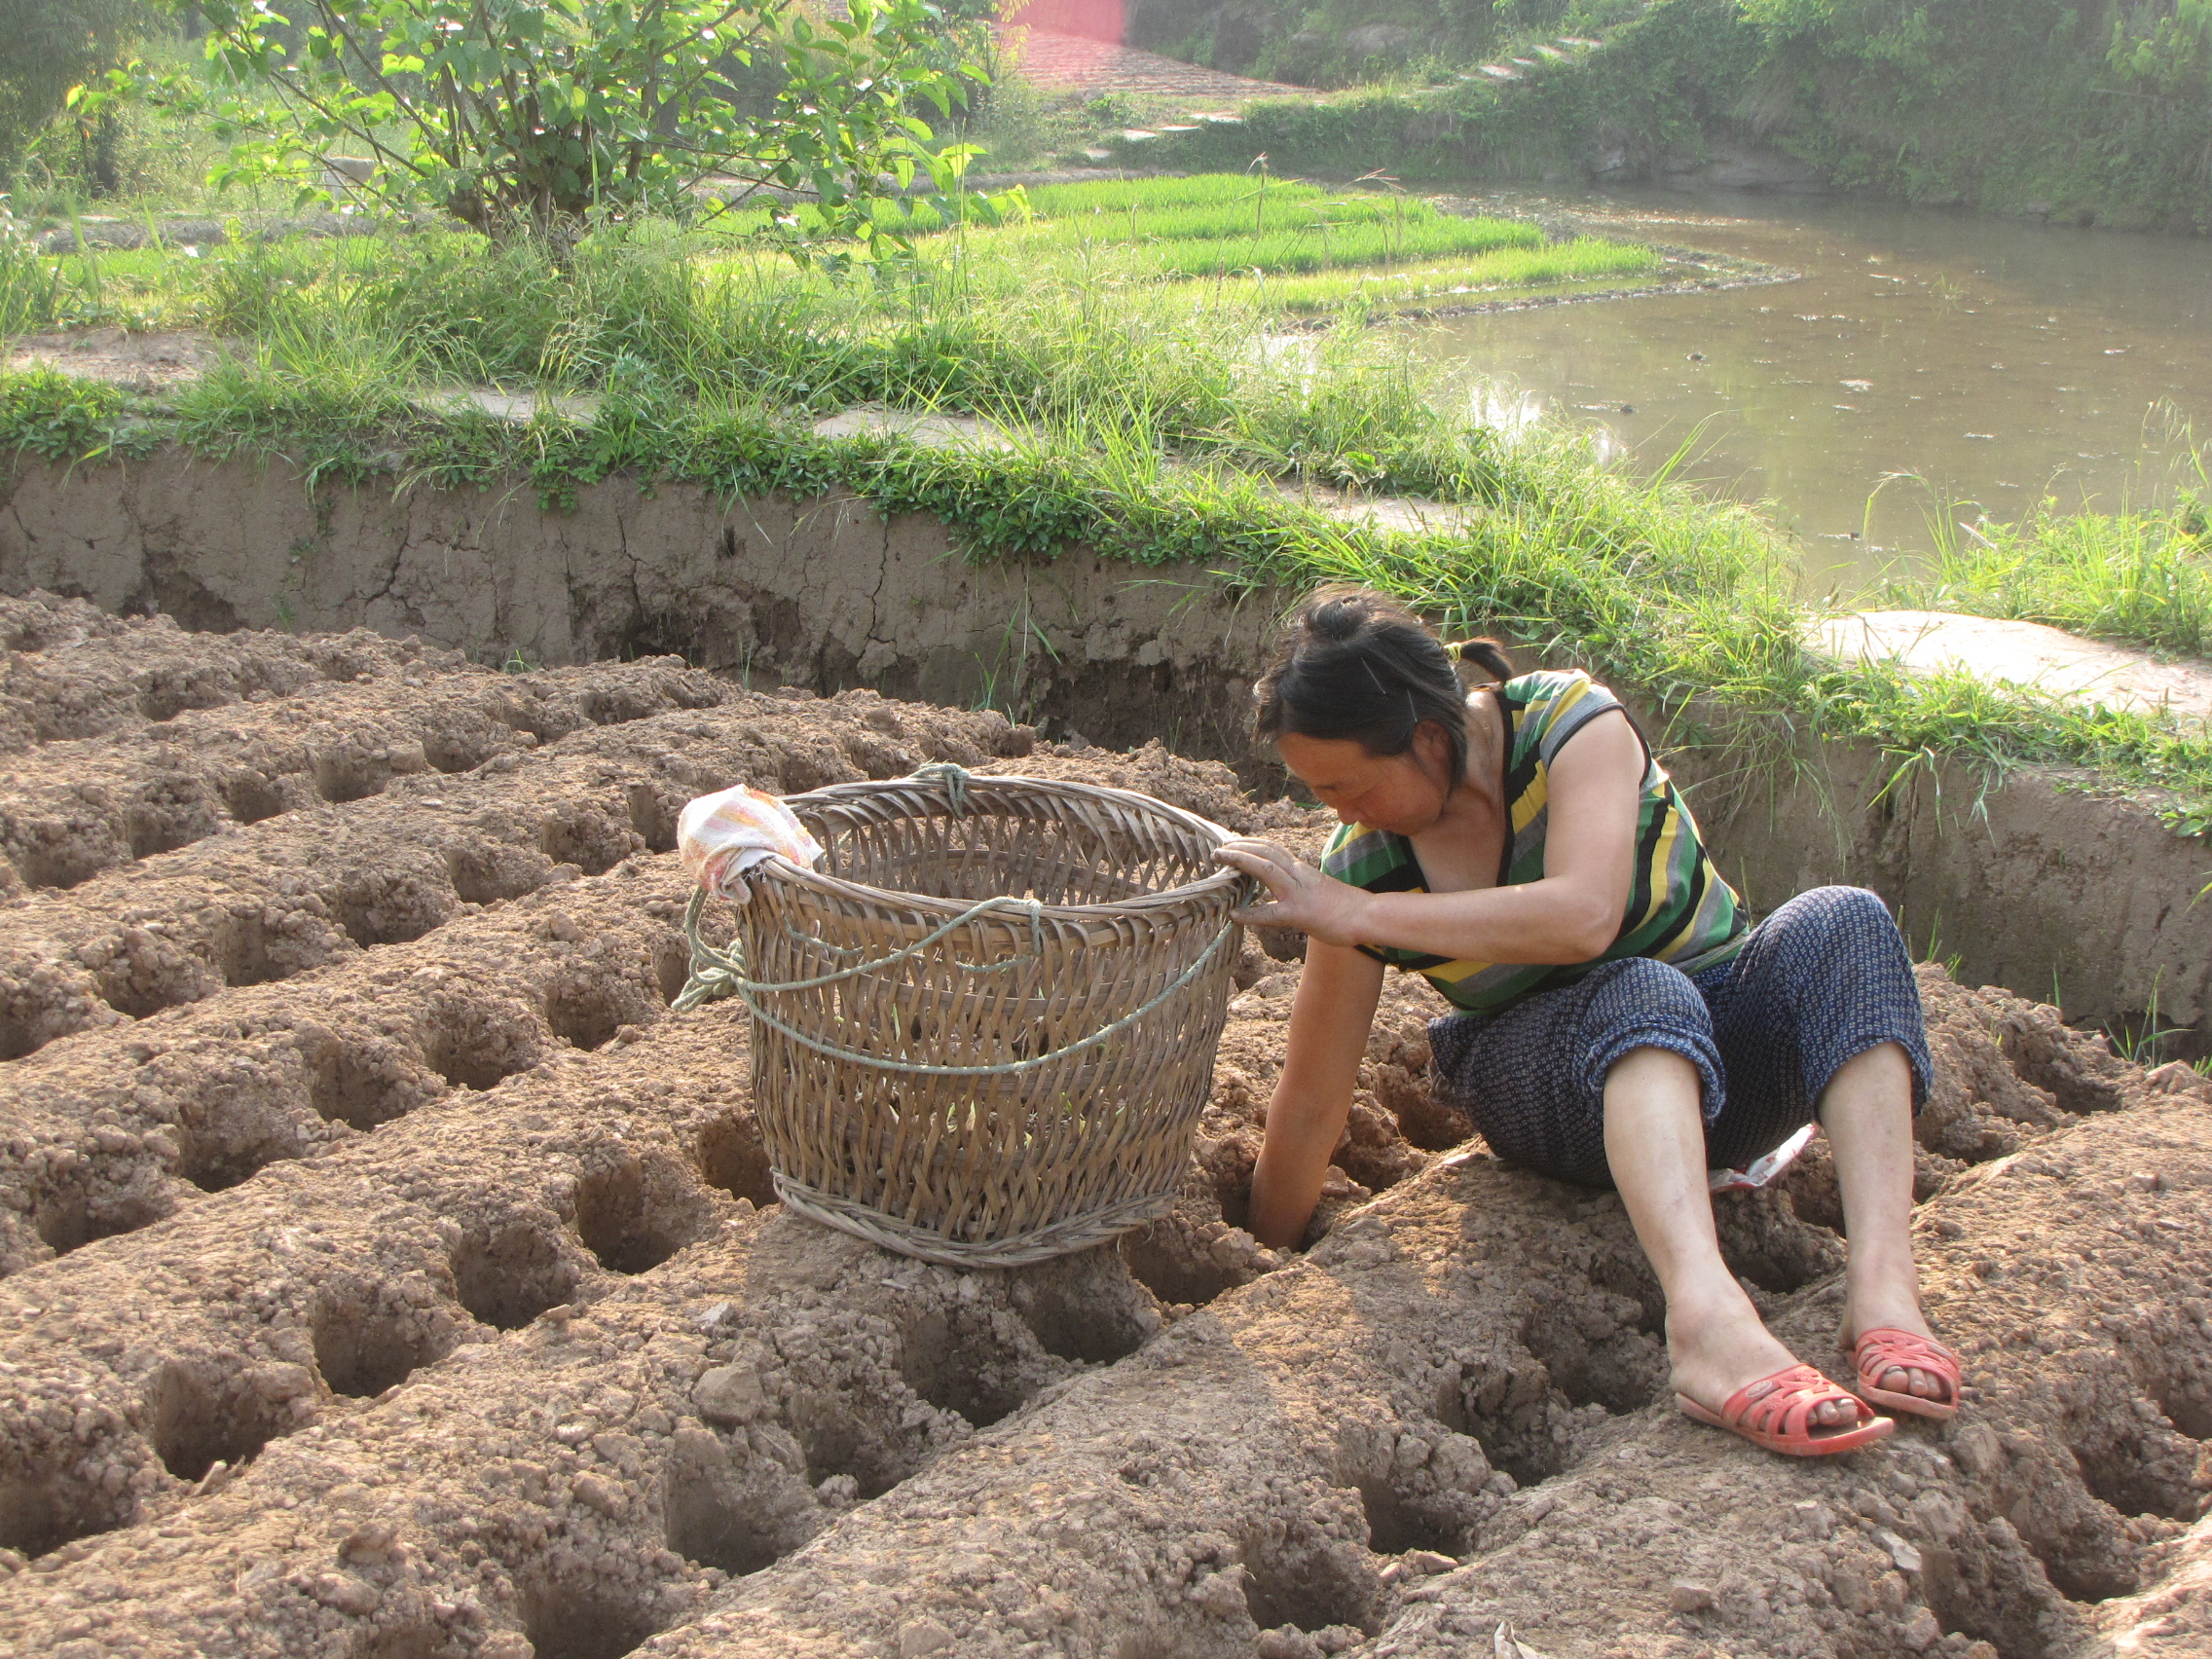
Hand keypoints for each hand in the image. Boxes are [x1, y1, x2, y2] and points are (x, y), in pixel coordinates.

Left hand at [1212, 839, 1370, 947]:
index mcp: (1303, 870)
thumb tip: (1285, 889)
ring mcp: (1299, 893)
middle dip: (1240, 847)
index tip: (1234, 842)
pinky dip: (1251, 913)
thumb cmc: (1347, 906)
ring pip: (1266, 870)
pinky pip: (1271, 912)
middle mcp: (1299, 875)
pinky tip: (1235, 915)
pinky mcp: (1300, 914)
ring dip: (1241, 862)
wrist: (1368, 915)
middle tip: (1219, 849)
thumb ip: (1301, 884)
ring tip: (1220, 861)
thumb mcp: (1320, 887)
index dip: (1252, 843)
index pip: (1275, 849)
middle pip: (1267, 852)